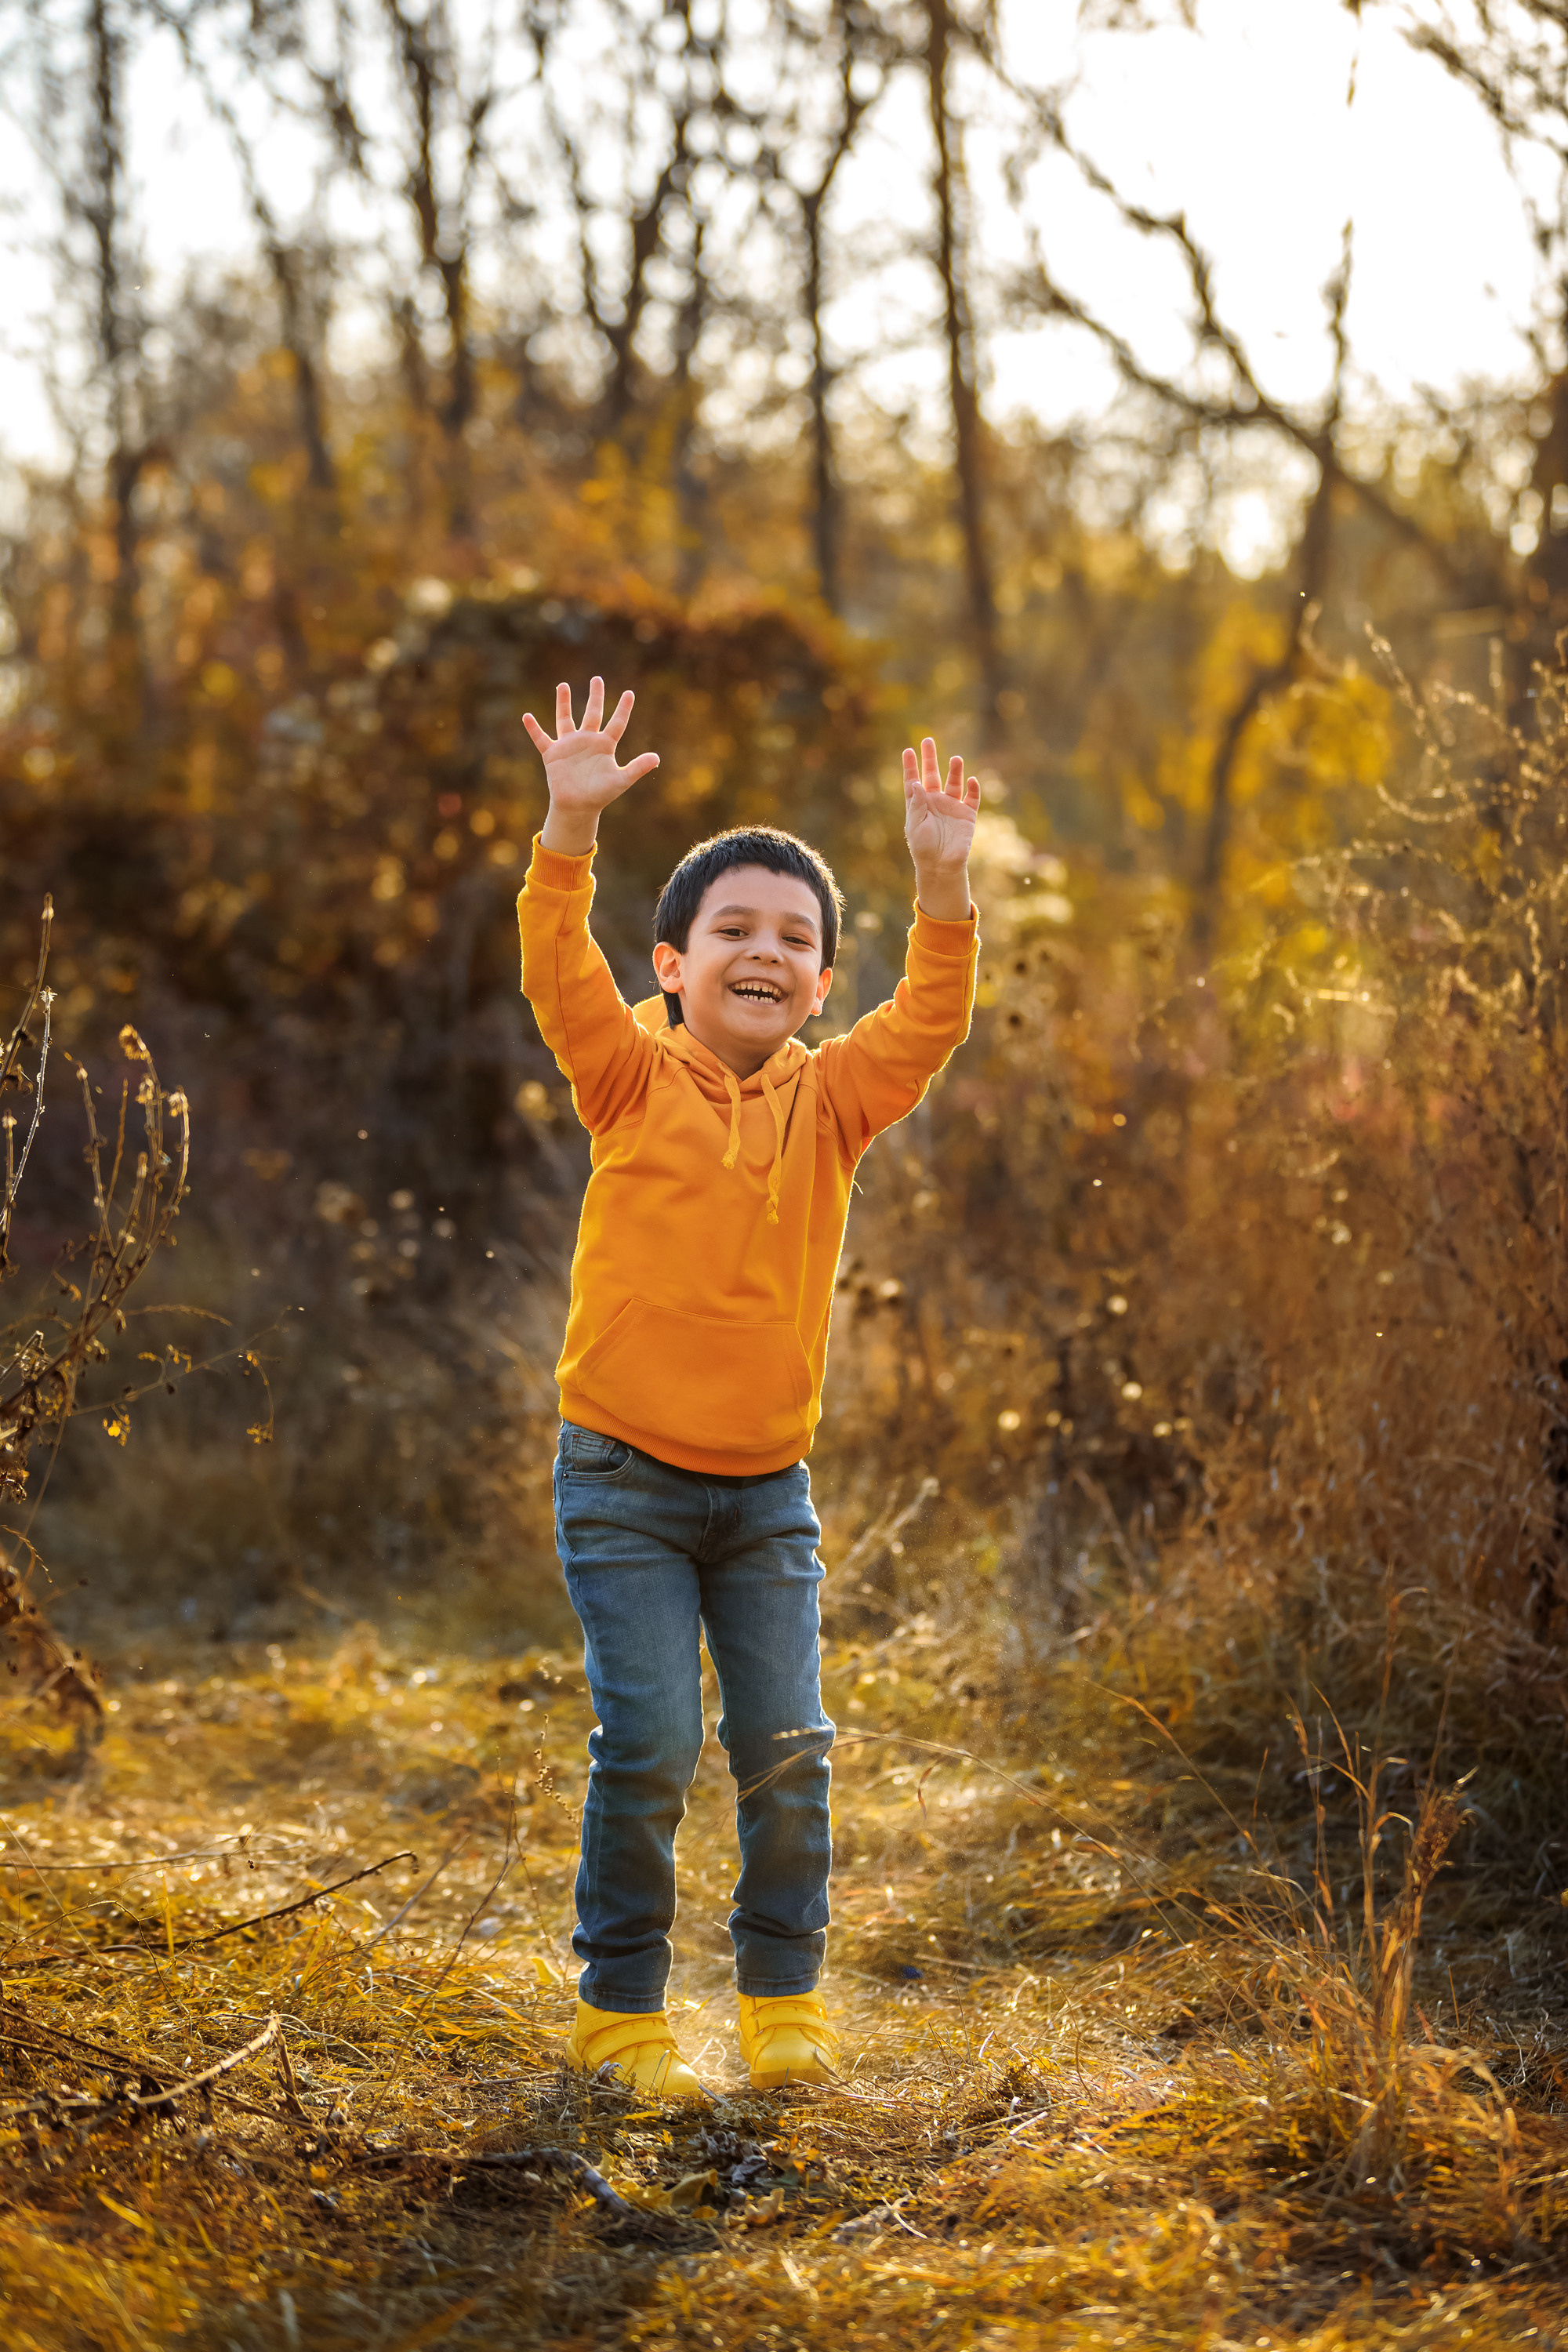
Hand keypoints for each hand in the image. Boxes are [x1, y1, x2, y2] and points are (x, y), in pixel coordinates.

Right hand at [524, 677, 658, 852]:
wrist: (578, 807)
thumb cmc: (600, 795)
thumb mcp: (621, 780)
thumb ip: (638, 767)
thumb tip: (657, 758)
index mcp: (605, 745)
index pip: (617, 723)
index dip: (624, 709)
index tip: (630, 693)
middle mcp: (587, 741)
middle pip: (592, 713)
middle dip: (595, 696)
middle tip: (597, 679)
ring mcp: (569, 745)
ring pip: (565, 719)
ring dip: (563, 703)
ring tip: (562, 685)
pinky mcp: (553, 754)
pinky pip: (541, 738)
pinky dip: (533, 729)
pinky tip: (526, 716)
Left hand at [903, 736, 979, 919]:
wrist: (942, 865)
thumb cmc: (923, 847)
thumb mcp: (915, 825)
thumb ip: (917, 804)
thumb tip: (916, 782)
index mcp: (919, 804)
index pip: (913, 781)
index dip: (911, 766)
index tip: (908, 751)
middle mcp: (935, 801)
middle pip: (932, 775)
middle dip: (930, 758)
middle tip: (928, 740)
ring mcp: (952, 806)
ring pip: (954, 782)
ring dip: (955, 771)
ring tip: (955, 758)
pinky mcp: (967, 814)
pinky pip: (971, 798)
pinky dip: (973, 788)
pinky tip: (971, 780)